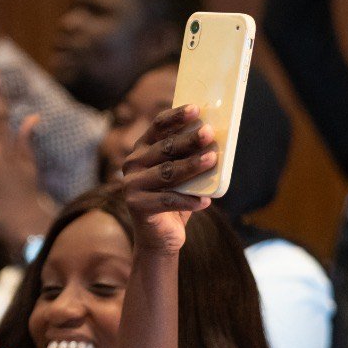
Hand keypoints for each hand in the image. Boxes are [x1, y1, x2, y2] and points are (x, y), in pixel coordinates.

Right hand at [119, 104, 215, 253]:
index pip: (158, 127)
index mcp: (142, 150)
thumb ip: (189, 158)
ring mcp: (132, 184)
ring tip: (212, 159)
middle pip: (165, 148)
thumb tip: (215, 139)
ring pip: (168, 172)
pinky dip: (188, 201)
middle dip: (189, 140)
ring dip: (192, 165)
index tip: (196, 109)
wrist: (160, 238)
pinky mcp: (137, 205)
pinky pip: (168, 200)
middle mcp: (132, 163)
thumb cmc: (175, 201)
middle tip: (209, 133)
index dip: (176, 117)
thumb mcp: (183, 177)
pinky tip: (205, 201)